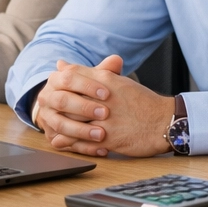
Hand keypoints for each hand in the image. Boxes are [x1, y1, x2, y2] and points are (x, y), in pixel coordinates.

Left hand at [34, 55, 175, 157]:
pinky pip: (83, 141)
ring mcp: (107, 119)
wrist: (163, 121)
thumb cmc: (141, 102)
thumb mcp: (117, 81)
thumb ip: (89, 72)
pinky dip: (69, 142)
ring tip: (50, 127)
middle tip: (44, 108)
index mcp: (106, 81)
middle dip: (54, 104)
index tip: (51, 88)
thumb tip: (61, 64)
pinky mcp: (110, 138)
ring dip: (58, 125)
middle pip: (69, 99)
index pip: (72, 77)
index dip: (57, 83)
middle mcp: (104, 98)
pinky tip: (60, 141)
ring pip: (73, 121)